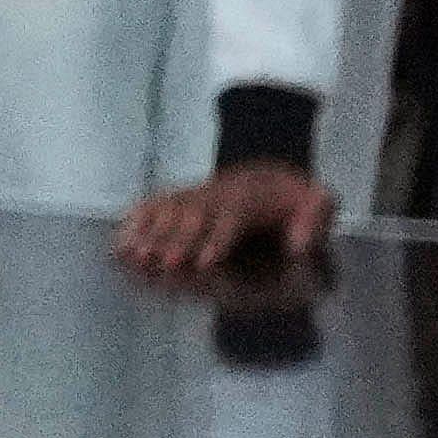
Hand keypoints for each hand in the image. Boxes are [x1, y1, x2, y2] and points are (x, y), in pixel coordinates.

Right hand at [109, 157, 338, 286]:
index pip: (231, 219)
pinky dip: (135, 223)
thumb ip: (318, 215)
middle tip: (164, 264)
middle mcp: (217, 195)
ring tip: (131, 255)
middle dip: (177, 241)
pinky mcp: (179, 200)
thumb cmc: (294, 198)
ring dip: (149, 235)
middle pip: (193, 217)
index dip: (217, 240)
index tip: (205, 263)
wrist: (266, 173)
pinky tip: (119, 243)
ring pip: (168, 212)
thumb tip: (300, 241)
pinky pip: (153, 208)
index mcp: (252, 198)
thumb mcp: (318, 200)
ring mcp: (194, 196)